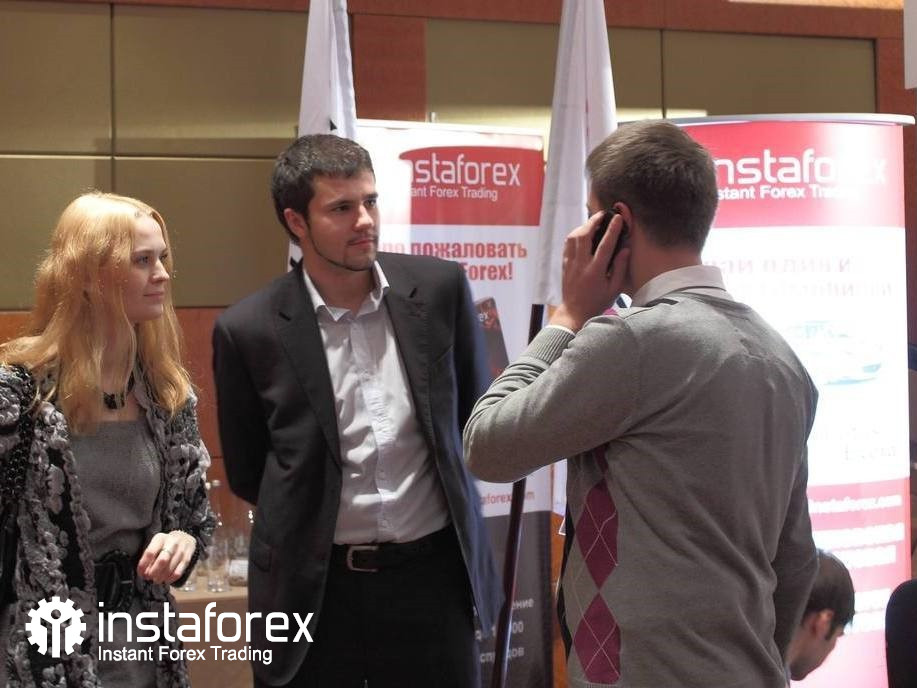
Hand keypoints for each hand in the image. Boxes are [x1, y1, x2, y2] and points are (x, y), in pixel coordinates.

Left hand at [137, 530, 195, 584]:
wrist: (185, 538)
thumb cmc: (165, 544)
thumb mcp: (156, 545)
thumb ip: (150, 557)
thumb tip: (144, 573)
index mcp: (160, 538)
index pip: (150, 553)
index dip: (143, 565)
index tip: (141, 573)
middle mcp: (172, 543)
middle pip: (162, 561)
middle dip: (154, 572)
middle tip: (149, 577)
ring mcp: (181, 550)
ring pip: (170, 568)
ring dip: (161, 577)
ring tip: (157, 579)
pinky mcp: (187, 558)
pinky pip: (178, 572)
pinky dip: (170, 579)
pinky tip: (166, 580)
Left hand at [550, 211, 629, 331]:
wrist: (574, 313)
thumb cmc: (597, 302)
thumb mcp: (614, 289)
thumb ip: (619, 268)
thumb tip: (625, 249)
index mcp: (595, 271)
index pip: (605, 245)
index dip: (612, 230)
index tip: (618, 217)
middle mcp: (581, 265)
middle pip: (584, 236)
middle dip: (594, 221)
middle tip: (603, 214)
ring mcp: (570, 264)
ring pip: (573, 238)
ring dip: (583, 226)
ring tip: (593, 222)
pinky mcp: (564, 265)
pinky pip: (568, 245)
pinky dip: (575, 235)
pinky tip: (582, 233)